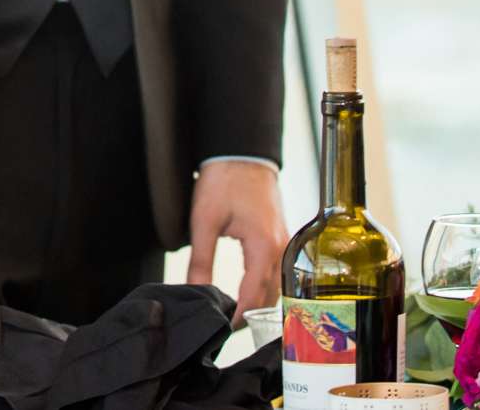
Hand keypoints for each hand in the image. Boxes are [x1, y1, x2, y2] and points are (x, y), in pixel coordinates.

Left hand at [188, 159, 286, 320]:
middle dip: (249, 314)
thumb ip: (200, 259)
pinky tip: (248, 292)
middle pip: (268, 296)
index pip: (254, 295)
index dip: (238, 316)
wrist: (242, 151)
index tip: (222, 328)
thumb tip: (195, 289)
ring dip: (257, 302)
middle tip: (225, 327)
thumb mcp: (204, 220)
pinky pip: (276, 271)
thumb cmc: (224, 179)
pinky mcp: (280, 237)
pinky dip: (263, 287)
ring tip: (234, 313)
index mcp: (263, 246)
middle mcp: (280, 248)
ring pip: (275, 286)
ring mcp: (284, 243)